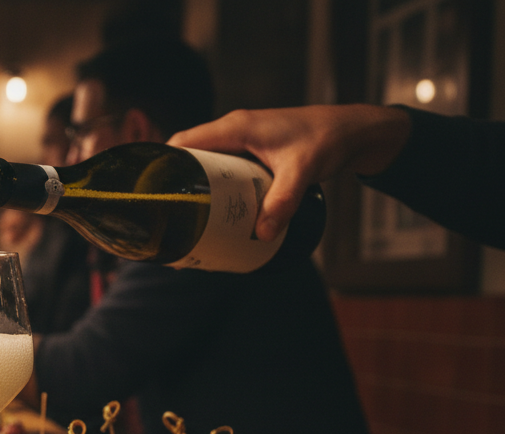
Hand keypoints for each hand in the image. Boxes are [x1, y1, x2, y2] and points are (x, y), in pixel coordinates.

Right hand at [167, 105, 411, 240]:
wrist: (352, 130)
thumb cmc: (326, 138)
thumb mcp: (301, 171)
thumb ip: (282, 202)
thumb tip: (261, 235)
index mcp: (235, 127)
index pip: (184, 141)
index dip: (164, 164)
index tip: (151, 193)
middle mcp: (233, 131)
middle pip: (189, 156)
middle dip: (175, 184)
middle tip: (169, 218)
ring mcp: (242, 142)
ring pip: (205, 164)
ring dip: (194, 188)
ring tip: (187, 221)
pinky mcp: (252, 153)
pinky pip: (222, 169)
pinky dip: (214, 188)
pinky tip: (216, 211)